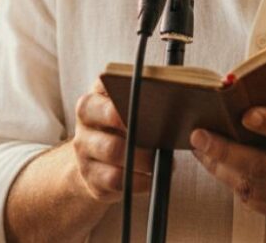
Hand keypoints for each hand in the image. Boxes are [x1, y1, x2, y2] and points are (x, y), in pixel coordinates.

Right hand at [70, 79, 154, 201]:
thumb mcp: (126, 111)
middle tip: (161, 131)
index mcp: (94, 99)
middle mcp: (85, 123)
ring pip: (113, 150)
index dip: (127, 92)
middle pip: (110, 118)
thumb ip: (144, 100)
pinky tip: (153, 177)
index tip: (149, 100)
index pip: (105, 86)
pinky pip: (115, 179)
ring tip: (162, 159)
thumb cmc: (122, 131)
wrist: (94, 163)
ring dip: (143, 156)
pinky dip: (139, 180)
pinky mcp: (91, 178)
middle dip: (139, 123)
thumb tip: (180, 101)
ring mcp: (85, 151)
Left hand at [189, 108, 265, 228]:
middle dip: (225, 151)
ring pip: (250, 186)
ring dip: (220, 166)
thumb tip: (265, 89)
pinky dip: (234, 181)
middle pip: (262, 166)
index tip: (246, 113)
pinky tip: (221, 167)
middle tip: (200, 136)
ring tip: (201, 148)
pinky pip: (253, 199)